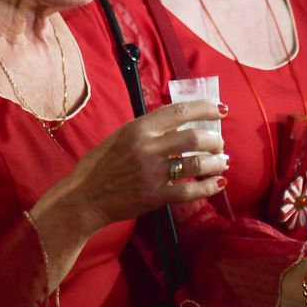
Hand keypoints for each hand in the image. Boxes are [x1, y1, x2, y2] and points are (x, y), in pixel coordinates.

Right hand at [66, 100, 227, 230]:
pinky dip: (208, 187)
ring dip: (215, 162)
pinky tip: (218, 184)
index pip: (179, 112)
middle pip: (193, 138)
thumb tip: (175, 124)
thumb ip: (146, 130)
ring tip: (222, 162)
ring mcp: (152, 173)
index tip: (221, 109)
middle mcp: (147, 148)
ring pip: (196, 164)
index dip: (204, 108)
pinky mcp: (155, 196)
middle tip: (219, 143)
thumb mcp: (119, 137)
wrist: (84, 197)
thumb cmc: (99, 166)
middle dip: (214, 139)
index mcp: (138, 129)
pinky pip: (189, 191)